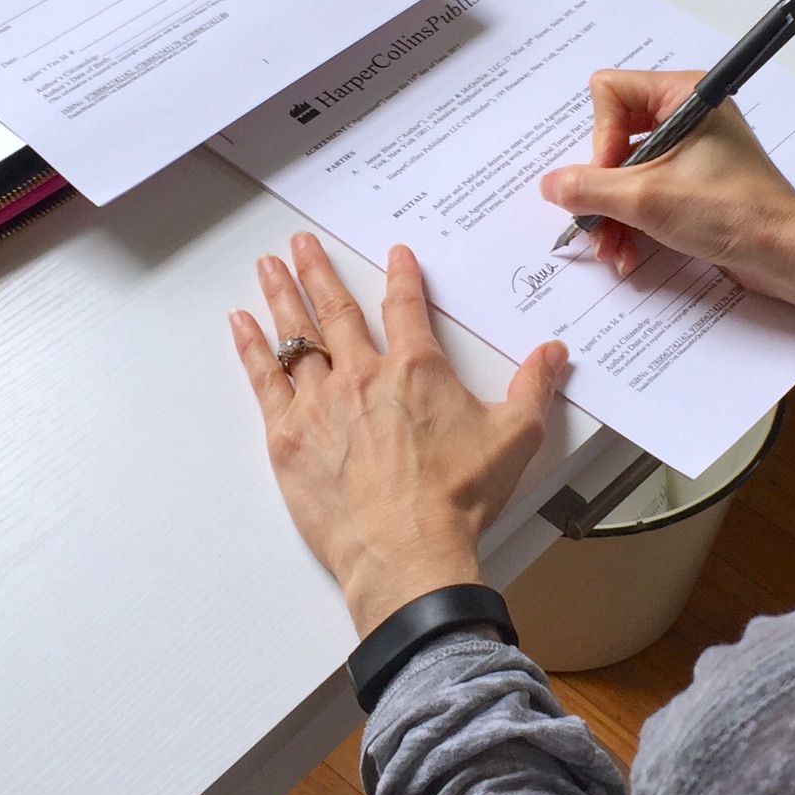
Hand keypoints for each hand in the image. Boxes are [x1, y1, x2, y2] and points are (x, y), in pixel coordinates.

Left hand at [230, 232, 569, 634]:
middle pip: (337, 310)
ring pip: (297, 336)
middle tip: (301, 243)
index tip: (395, 255)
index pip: (406, 306)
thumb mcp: (515, 437)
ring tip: (269, 267)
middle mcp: (363, 374)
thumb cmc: (458, 499)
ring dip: (282, 296)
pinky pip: (265, 380)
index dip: (401, 275)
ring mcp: (320, 403)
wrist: (408, 551)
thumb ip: (534, 387)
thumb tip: (554, 354)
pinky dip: (251, 348)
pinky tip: (241, 325)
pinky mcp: (289, 437)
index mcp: (417, 368)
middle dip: (319, 271)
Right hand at [538, 70, 794, 352]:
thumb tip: (550, 185)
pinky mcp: (693, 181)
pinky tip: (629, 255)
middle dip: (601, 188)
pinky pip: (645, 191)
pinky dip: (633, 221)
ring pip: (626, 171)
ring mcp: (691, 148)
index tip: (608, 180)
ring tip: (612, 251)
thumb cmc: (734, 213)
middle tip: (597, 224)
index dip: (599, 139)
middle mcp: (686, 114)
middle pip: (613, 136)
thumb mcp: (648, 199)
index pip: (609, 93)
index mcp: (683, 94)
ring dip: (613, 213)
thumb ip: (589, 188)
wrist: (785, 255)